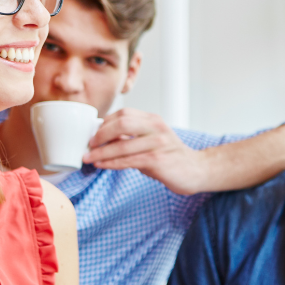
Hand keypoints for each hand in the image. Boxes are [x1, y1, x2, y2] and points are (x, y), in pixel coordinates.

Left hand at [84, 108, 208, 194]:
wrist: (195, 170)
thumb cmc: (169, 156)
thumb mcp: (150, 141)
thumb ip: (131, 137)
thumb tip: (103, 138)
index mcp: (153, 120)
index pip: (123, 114)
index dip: (104, 123)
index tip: (92, 134)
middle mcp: (156, 128)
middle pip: (122, 123)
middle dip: (101, 134)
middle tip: (89, 144)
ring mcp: (159, 143)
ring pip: (123, 145)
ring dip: (101, 152)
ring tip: (89, 158)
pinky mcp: (158, 160)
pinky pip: (129, 161)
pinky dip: (112, 163)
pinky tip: (102, 165)